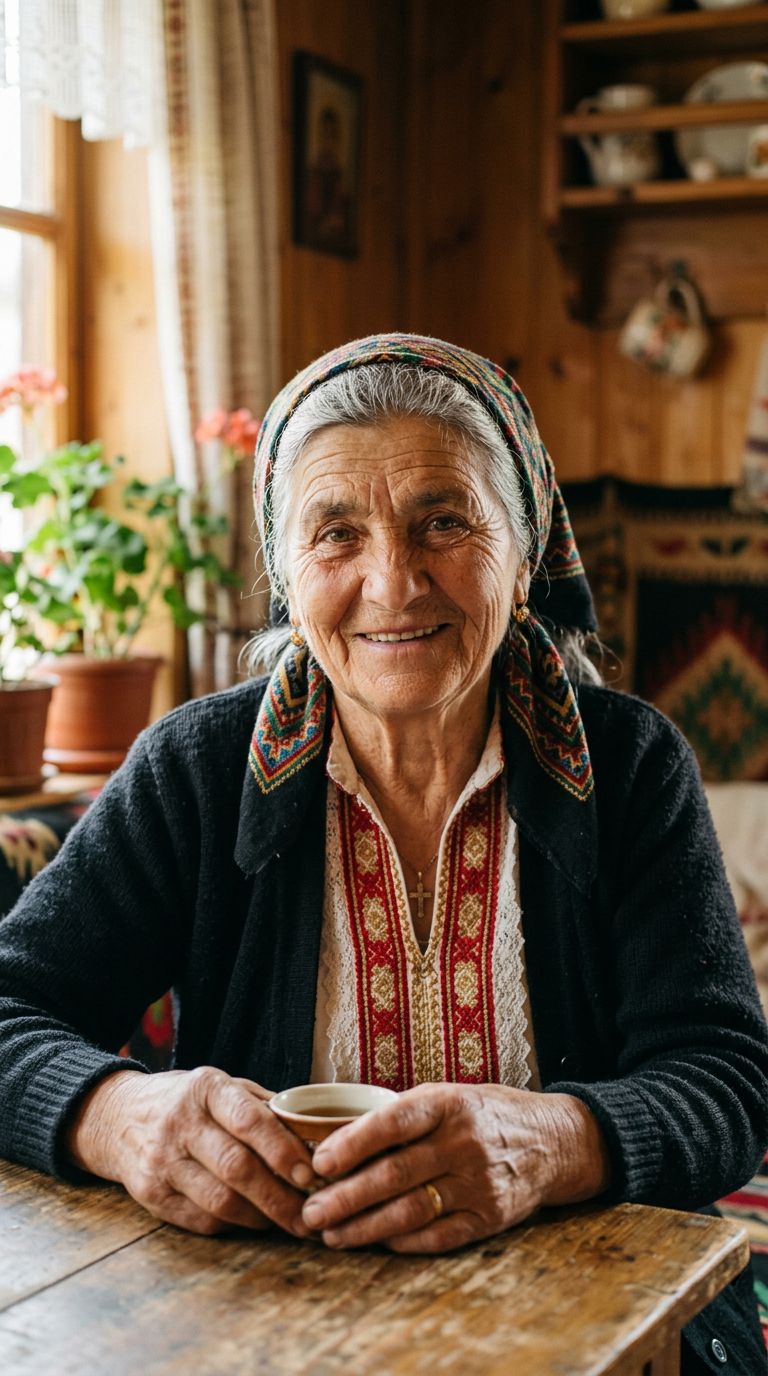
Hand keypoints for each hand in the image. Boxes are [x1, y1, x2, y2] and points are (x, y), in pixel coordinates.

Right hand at [66, 1066, 324, 1236]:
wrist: (118, 1117)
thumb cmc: (188, 1102)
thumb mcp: (223, 1086)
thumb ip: (264, 1107)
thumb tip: (317, 1137)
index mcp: (206, 1088)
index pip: (250, 1121)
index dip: (283, 1151)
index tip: (311, 1174)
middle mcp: (180, 1122)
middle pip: (237, 1168)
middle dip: (279, 1197)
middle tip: (310, 1214)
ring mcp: (161, 1161)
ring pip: (219, 1201)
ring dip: (261, 1218)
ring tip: (290, 1224)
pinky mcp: (150, 1194)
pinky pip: (201, 1220)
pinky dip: (234, 1226)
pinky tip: (255, 1223)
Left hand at [301, 1083, 609, 1253]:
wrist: (551, 1141)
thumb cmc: (482, 1115)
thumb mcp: (447, 1098)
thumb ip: (401, 1117)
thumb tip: (334, 1141)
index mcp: (447, 1104)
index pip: (392, 1122)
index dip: (352, 1144)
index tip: (319, 1163)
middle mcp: (463, 1143)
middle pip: (394, 1174)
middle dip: (345, 1197)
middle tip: (310, 1212)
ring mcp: (479, 1183)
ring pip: (411, 1211)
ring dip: (365, 1227)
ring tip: (332, 1235)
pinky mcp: (490, 1217)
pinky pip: (439, 1236)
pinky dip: (404, 1242)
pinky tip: (377, 1243)